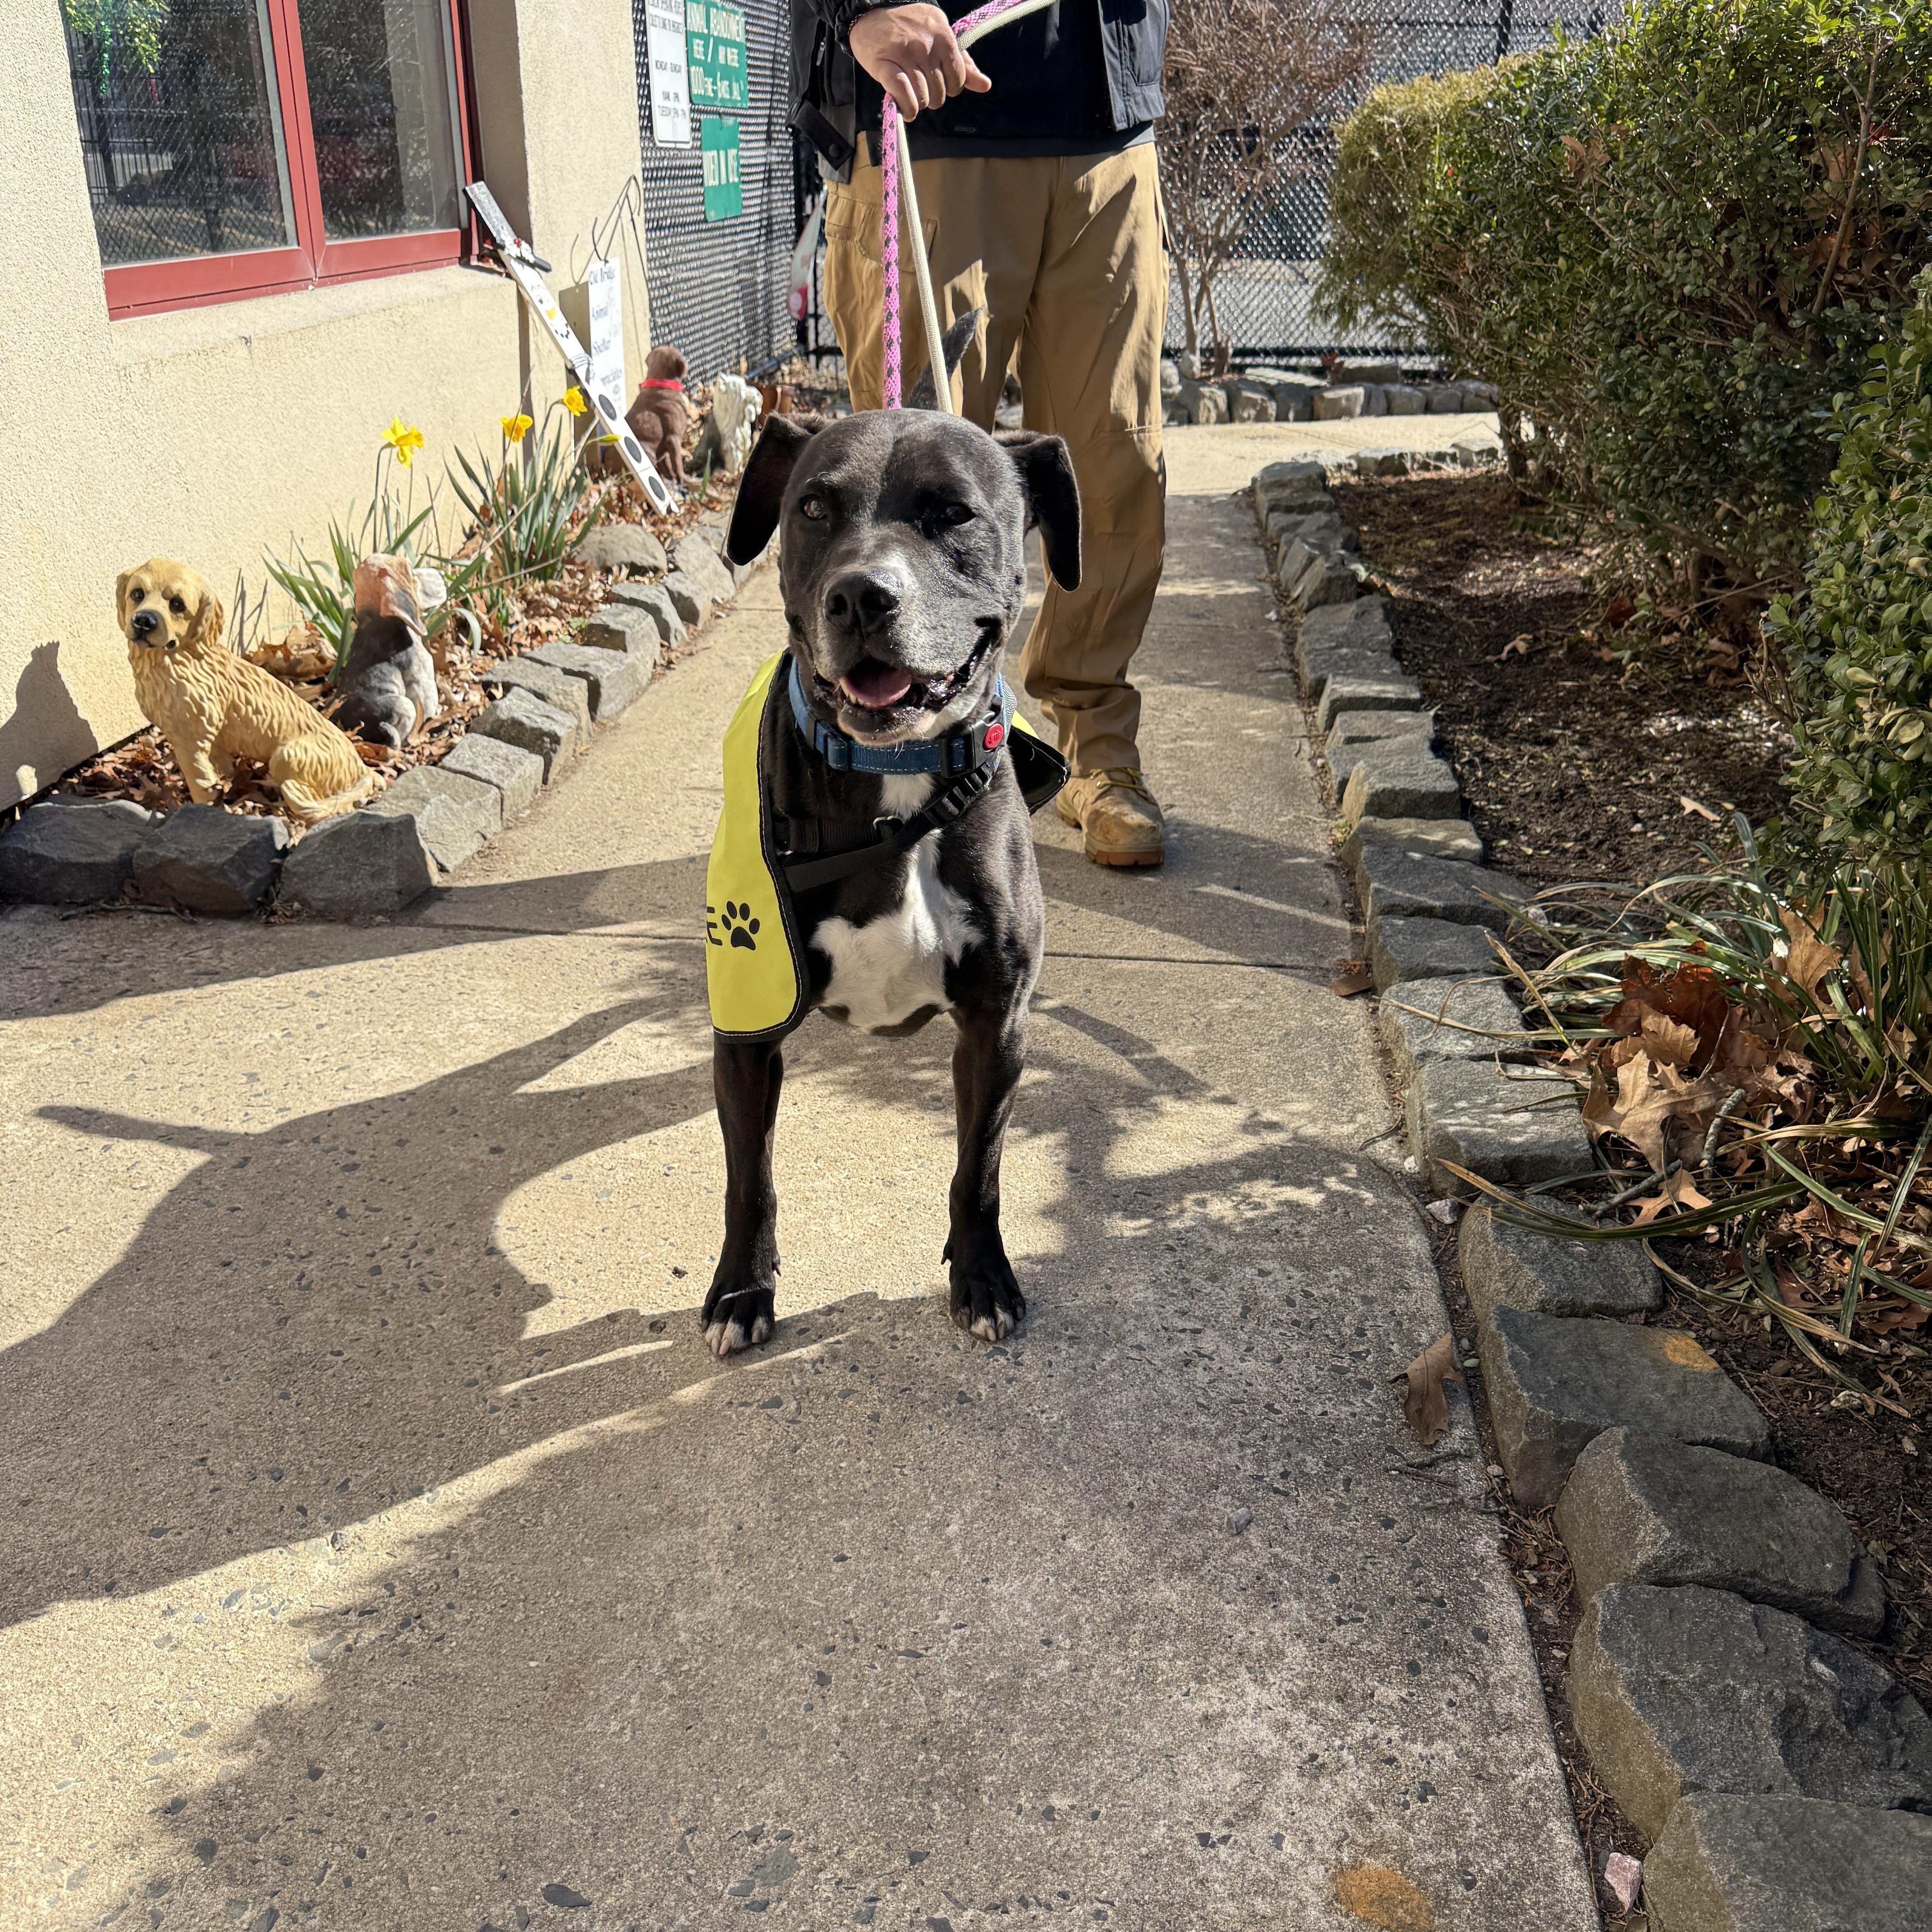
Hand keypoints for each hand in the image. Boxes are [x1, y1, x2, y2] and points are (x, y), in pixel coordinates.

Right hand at [848, 3, 990, 118]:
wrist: (871, 13)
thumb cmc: (908, 27)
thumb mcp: (939, 36)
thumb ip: (963, 62)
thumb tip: (985, 86)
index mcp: (943, 36)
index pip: (958, 79)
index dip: (950, 87)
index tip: (938, 81)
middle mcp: (926, 45)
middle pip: (940, 93)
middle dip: (932, 96)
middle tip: (921, 85)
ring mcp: (905, 55)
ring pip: (923, 98)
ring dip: (918, 103)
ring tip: (911, 92)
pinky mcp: (886, 66)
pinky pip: (905, 96)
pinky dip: (908, 109)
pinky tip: (907, 109)